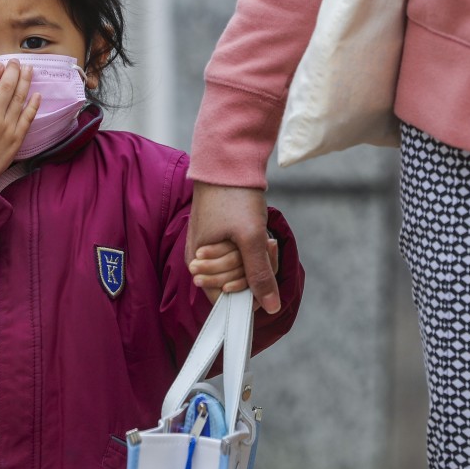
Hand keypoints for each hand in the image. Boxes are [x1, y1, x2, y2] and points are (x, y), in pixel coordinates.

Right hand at [0, 60, 40, 187]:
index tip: (1, 64)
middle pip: (6, 88)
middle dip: (13, 71)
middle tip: (17, 61)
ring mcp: (7, 127)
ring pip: (19, 99)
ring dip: (25, 82)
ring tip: (29, 70)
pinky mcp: (17, 137)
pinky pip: (28, 117)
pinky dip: (33, 105)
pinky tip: (37, 94)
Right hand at [185, 182, 281, 312]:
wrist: (228, 161)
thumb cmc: (234, 197)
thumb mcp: (251, 238)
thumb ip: (259, 275)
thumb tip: (271, 307)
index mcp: (198, 264)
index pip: (224, 299)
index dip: (248, 291)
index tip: (263, 267)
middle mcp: (200, 261)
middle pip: (234, 286)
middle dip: (255, 268)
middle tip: (264, 242)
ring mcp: (211, 250)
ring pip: (242, 271)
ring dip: (257, 257)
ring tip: (262, 236)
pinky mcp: (222, 240)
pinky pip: (243, 256)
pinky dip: (255, 248)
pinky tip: (260, 234)